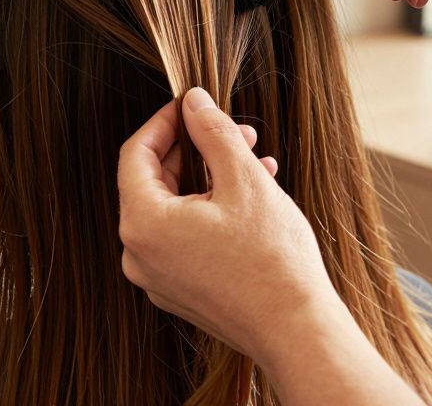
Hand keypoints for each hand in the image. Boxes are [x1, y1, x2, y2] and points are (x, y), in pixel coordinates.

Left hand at [116, 87, 342, 362]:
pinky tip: (253, 198)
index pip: (135, 154)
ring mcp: (157, 277)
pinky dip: (210, 212)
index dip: (164, 123)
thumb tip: (192, 100)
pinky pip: (184, 237)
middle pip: (154, 182)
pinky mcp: (179, 291)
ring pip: (173, 209)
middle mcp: (138, 254)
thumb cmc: (271, 258)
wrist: (296, 330)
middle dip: (196, 150)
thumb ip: (212, 132)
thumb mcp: (243, 180)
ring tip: (255, 161)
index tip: (191, 105)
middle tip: (237, 133)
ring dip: (210, 179)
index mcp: (143, 223)